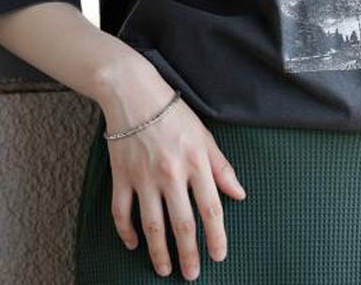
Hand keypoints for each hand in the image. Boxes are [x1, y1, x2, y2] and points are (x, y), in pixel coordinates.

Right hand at [103, 84, 246, 279]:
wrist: (133, 93)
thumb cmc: (173, 113)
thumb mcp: (204, 135)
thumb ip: (221, 167)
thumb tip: (239, 194)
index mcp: (195, 162)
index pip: (211, 208)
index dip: (216, 236)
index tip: (218, 256)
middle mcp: (170, 173)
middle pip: (182, 223)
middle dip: (189, 254)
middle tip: (191, 275)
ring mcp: (143, 177)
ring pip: (152, 225)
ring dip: (159, 252)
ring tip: (164, 269)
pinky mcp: (121, 176)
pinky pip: (122, 212)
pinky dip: (126, 232)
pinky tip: (134, 244)